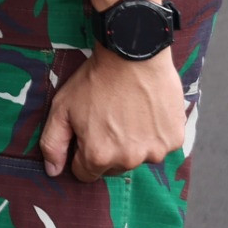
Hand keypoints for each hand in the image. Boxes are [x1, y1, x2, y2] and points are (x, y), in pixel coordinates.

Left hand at [39, 50, 186, 180]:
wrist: (132, 54)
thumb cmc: (95, 79)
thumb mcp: (62, 108)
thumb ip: (53, 143)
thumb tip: (53, 171)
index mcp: (99, 155)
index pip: (86, 173)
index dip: (82, 152)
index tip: (87, 131)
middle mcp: (129, 159)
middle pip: (113, 167)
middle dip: (108, 149)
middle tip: (108, 118)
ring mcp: (155, 150)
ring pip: (139, 156)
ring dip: (133, 142)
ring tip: (128, 112)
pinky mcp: (174, 139)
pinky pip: (160, 144)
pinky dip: (154, 132)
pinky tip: (146, 111)